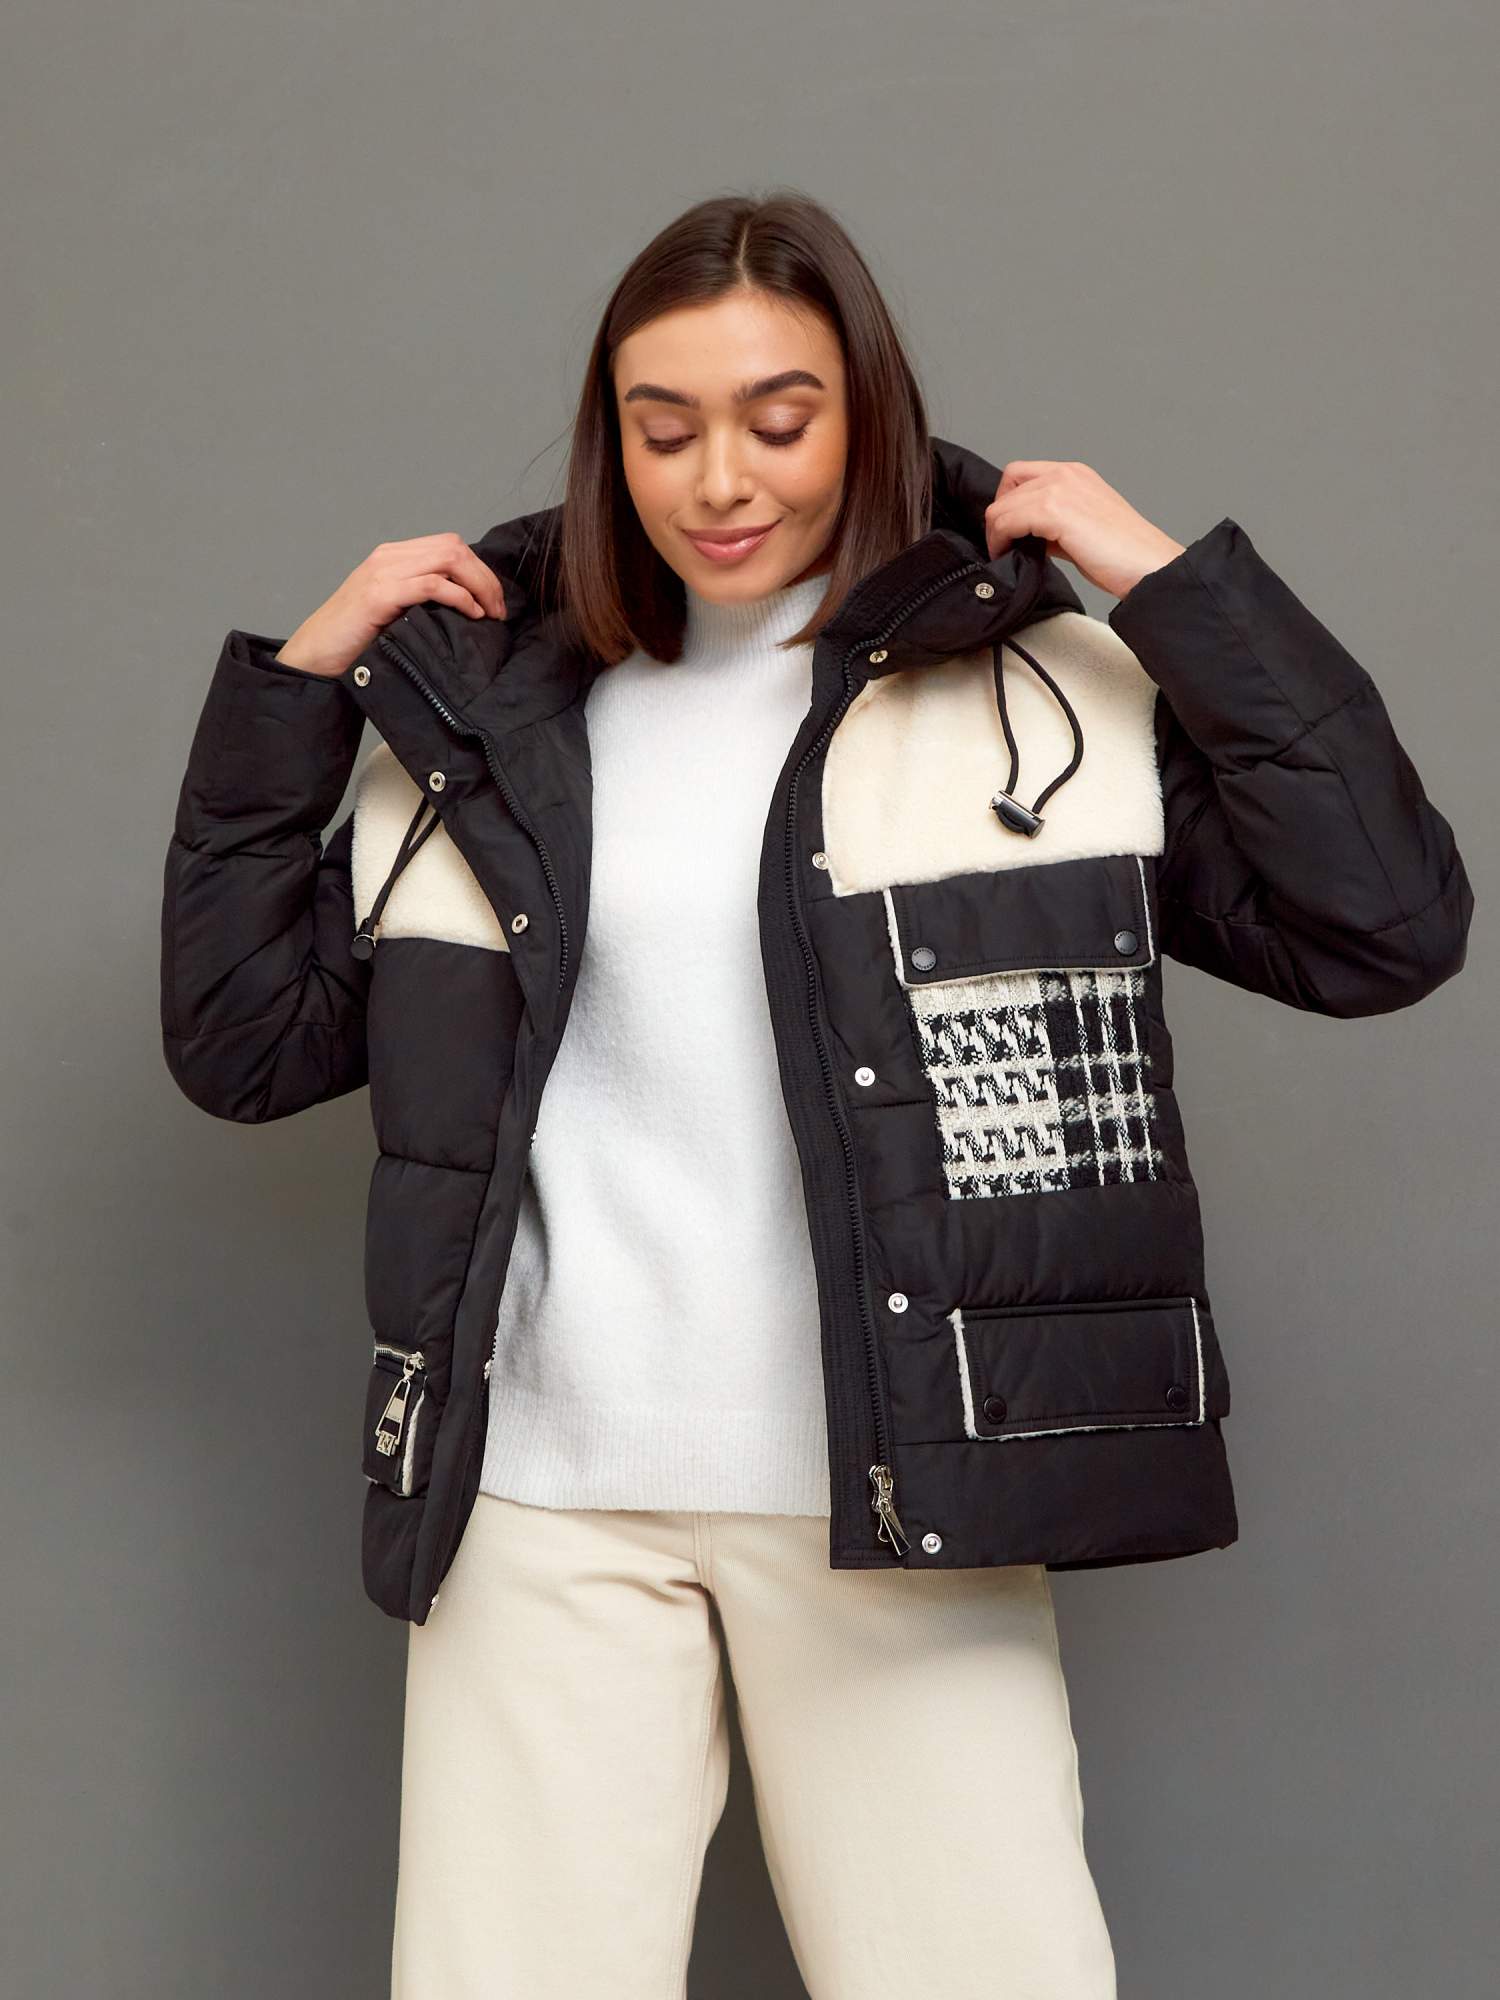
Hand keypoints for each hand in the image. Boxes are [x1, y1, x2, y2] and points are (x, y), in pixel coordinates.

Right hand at [276, 532, 507, 678]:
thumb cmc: (356, 642)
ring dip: (479, 585)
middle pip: (454, 548)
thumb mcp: (396, 613)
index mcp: (393, 557)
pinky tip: (471, 614)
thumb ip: (422, 601)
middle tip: (499, 610)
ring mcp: (383, 572)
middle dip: (486, 577)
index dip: (480, 570)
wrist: (315, 657)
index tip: (494, 601)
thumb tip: (468, 607)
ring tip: (490, 613)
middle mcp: (389, 557)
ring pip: (448, 559)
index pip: (450, 546)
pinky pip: (432, 584)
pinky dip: (459, 597)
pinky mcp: (379, 594)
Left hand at [984, 461, 1186, 601]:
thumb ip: (1052, 524)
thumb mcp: (1081, 529)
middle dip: (999, 518)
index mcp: (1075, 474)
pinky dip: (1000, 541)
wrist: (1148, 566)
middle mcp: (1066, 474)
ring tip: (1006, 555)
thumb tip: (1024, 536)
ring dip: (996, 533)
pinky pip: (1007, 521)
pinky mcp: (1054, 510)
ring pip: (1002, 506)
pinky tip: (1009, 556)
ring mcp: (1060, 488)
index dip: (1008, 503)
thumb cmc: (1124, 555)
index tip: (1009, 532)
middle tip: (1003, 546)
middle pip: (1007, 485)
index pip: (1020, 474)